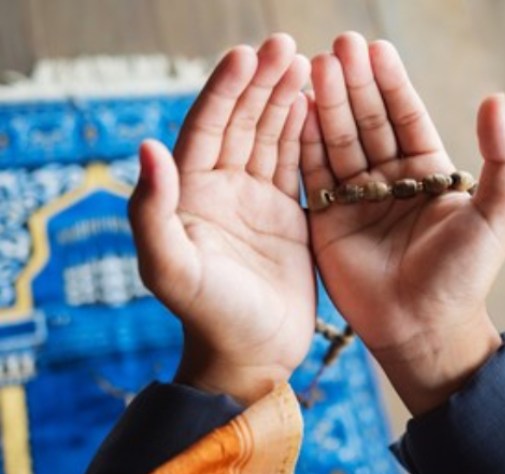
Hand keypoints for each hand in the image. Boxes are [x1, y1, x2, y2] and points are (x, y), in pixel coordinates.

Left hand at [128, 34, 314, 404]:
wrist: (251, 353)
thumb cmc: (209, 317)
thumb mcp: (172, 270)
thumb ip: (151, 212)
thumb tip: (147, 147)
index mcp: (190, 194)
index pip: (206, 128)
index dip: (225, 90)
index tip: (248, 54)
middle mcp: (221, 189)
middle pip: (241, 122)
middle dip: (261, 82)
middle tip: (287, 46)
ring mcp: (255, 199)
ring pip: (270, 137)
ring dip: (285, 100)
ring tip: (306, 64)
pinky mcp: (287, 214)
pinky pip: (295, 164)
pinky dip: (304, 134)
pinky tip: (315, 106)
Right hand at [301, 33, 504, 414]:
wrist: (422, 327)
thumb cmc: (463, 275)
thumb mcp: (498, 214)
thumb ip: (503, 158)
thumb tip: (495, 98)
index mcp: (427, 171)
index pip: (405, 115)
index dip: (390, 83)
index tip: (374, 49)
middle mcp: (388, 179)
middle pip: (367, 121)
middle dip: (353, 84)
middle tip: (337, 48)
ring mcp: (355, 198)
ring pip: (337, 142)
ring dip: (326, 106)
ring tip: (315, 69)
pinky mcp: (327, 220)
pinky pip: (314, 176)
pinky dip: (304, 144)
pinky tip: (296, 112)